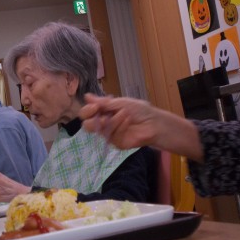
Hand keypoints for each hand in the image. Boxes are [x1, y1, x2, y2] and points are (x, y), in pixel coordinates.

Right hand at [80, 94, 202, 160]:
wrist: (154, 122)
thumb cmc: (139, 110)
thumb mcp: (121, 103)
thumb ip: (103, 102)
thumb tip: (86, 96)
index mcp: (103, 112)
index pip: (86, 113)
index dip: (87, 110)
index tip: (95, 106)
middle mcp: (104, 124)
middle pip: (87, 126)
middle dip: (92, 120)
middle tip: (102, 115)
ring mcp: (110, 135)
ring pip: (100, 130)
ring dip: (113, 120)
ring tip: (125, 114)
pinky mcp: (117, 143)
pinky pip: (112, 136)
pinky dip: (120, 127)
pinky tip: (128, 122)